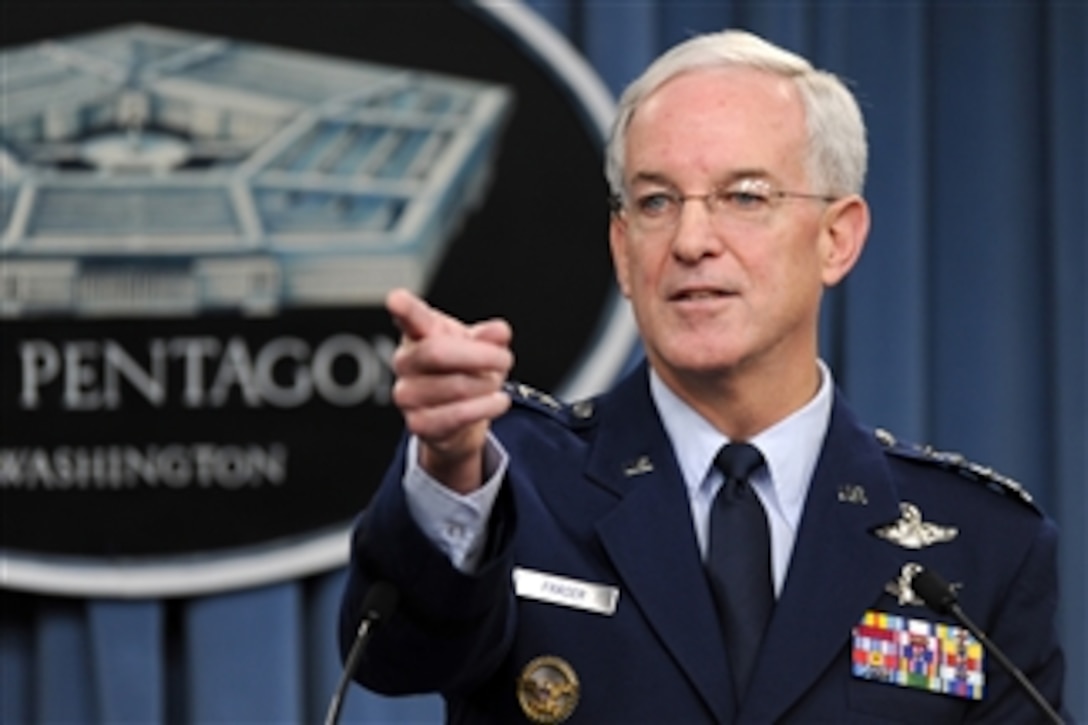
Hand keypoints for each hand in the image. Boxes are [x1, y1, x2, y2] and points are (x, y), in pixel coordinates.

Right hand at [386, 288, 513, 492]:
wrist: (459, 417)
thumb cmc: (464, 371)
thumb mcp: (480, 346)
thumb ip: (489, 336)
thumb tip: (499, 332)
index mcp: (418, 333)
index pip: (410, 317)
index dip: (403, 308)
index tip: (396, 299)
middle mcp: (405, 362)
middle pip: (438, 352)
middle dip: (481, 356)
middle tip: (505, 359)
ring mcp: (406, 394)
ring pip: (456, 386)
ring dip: (487, 385)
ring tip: (493, 384)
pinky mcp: (417, 424)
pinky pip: (457, 415)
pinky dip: (485, 407)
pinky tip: (498, 401)